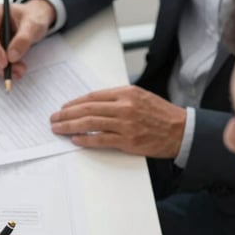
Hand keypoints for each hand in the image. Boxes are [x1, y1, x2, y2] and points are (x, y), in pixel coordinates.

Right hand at [0, 0, 55, 78]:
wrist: (33, 20)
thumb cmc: (33, 17)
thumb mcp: (34, 24)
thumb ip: (24, 39)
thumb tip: (12, 56)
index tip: (6, 63)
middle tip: (17, 71)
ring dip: (0, 69)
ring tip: (18, 71)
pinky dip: (1, 69)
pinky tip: (14, 71)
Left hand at [50, 86, 186, 157]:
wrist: (180, 130)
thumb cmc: (159, 114)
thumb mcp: (140, 97)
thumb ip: (117, 99)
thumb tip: (92, 104)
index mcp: (126, 93)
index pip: (92, 97)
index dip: (74, 103)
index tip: (63, 107)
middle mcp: (124, 106)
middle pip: (87, 109)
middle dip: (66, 114)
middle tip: (54, 118)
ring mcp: (125, 124)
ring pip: (90, 123)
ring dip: (69, 126)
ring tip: (58, 128)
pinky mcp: (127, 140)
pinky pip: (100, 140)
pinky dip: (85, 139)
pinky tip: (74, 139)